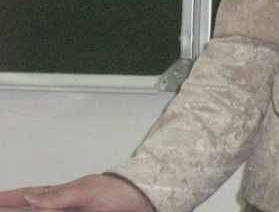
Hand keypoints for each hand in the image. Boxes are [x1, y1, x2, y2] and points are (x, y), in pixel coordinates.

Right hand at [0, 174, 152, 211]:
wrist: (144, 202)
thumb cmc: (118, 191)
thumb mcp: (87, 190)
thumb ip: (59, 197)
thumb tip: (30, 200)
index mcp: (60, 194)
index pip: (27, 196)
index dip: (9, 198)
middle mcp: (59, 207)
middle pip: (29, 210)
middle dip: (12, 211)